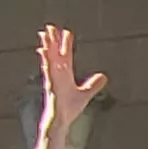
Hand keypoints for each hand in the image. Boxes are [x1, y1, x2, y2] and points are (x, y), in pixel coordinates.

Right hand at [33, 26, 107, 148]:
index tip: (65, 32)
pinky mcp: (50, 86)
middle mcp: (57, 75)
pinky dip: (46, 62)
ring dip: (47, 47)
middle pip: (54, 54)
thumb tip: (103, 76)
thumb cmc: (68, 108)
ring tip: (45, 35)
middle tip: (50, 27)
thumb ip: (93, 85)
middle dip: (52, 41)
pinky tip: (44, 53)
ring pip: (49, 60)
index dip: (65, 44)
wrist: (60, 121)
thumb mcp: (85, 94)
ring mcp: (53, 79)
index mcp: (64, 75)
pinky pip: (48, 71)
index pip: (65, 55)